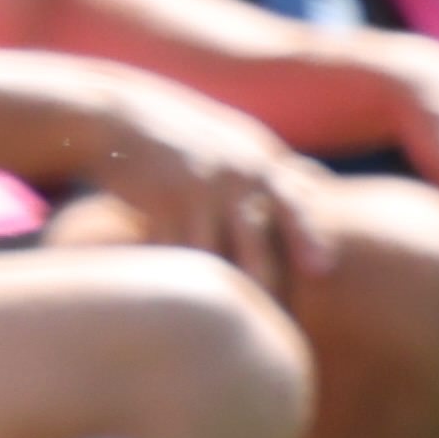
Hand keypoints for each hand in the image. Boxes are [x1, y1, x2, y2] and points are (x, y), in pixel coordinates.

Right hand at [50, 69, 351, 298]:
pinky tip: (185, 301)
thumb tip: (322, 181)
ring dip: (225, 290)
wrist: (115, 116)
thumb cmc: (183, 133)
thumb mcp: (235, 138)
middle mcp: (233, 173)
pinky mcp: (160, 203)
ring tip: (234, 321)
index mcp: (258, 159)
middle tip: (282, 319)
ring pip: (217, 255)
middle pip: (257, 240)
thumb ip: (273, 165)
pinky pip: (177, 253)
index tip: (323, 270)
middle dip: (268, 282)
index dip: (308, 237)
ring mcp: (196, 189)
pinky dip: (182, 277)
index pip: (294, 202)